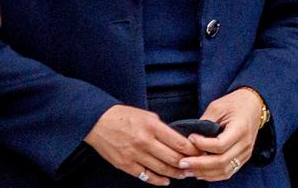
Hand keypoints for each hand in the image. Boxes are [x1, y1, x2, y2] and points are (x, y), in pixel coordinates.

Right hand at [83, 104, 197, 184]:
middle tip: (195, 166)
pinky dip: (158, 180)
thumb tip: (178, 140)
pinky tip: (165, 181)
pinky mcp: (126, 165)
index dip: (192, 150)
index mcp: (152, 126)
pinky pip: (146, 176)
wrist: (99, 122)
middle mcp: (145, 141)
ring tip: (183, 174)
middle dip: (186, 164)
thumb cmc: (124, 116)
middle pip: (172, 158)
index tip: (199, 152)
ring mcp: (135, 155)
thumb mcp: (147, 115)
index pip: (178, 142)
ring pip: (161, 169)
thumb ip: (162, 128)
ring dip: (175, 174)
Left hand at [181, 88, 262, 181]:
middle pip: (221, 162)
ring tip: (188, 170)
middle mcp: (245, 143)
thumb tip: (189, 139)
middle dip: (199, 164)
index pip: (220, 145)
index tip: (190, 138)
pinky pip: (228, 172)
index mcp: (241, 128)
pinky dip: (213, 175)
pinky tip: (200, 172)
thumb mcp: (218, 107)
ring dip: (205, 173)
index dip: (203, 145)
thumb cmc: (235, 103)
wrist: (254, 105)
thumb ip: (205, 122)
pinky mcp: (243, 158)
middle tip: (182, 162)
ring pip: (224, 171)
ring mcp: (246, 153)